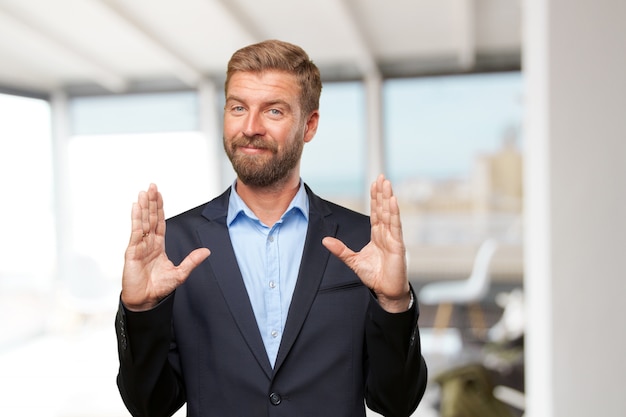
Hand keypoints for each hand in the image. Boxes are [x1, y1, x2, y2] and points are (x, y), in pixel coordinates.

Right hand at [121, 184, 209, 310]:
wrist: (146, 301)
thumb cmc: (158, 288)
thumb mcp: (180, 273)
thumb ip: (192, 261)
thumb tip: (207, 251)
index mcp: (158, 246)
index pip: (159, 222)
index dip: (159, 208)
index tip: (159, 194)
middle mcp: (148, 243)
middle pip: (150, 218)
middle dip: (151, 202)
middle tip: (152, 186)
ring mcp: (139, 246)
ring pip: (142, 222)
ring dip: (143, 207)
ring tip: (144, 192)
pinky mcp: (132, 252)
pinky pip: (135, 233)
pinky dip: (136, 220)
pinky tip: (136, 208)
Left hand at [322, 175, 410, 312]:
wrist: (386, 291)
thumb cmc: (374, 276)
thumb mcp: (353, 260)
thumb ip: (340, 249)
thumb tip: (325, 240)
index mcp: (377, 235)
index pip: (376, 212)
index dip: (375, 198)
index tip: (374, 183)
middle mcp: (386, 234)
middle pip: (383, 209)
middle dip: (382, 193)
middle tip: (381, 177)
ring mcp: (393, 238)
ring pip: (390, 214)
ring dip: (388, 198)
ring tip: (387, 183)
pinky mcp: (398, 245)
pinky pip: (395, 226)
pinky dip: (394, 213)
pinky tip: (393, 201)